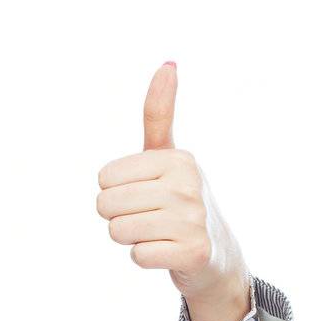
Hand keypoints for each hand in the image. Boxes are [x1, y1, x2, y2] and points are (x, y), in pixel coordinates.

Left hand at [95, 63, 249, 306]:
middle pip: (106, 205)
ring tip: (158, 235)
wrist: (216, 255)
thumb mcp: (169, 156)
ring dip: (131, 239)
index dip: (114, 193)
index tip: (144, 195)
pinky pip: (137, 256)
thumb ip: (159, 114)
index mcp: (177, 158)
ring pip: (119, 231)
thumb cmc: (181, 202)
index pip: (104, 179)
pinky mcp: (193, 252)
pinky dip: (145, 258)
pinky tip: (167, 253)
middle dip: (119, 217)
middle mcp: (188, 184)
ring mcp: (193, 219)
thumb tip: (168, 62)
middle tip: (149, 219)